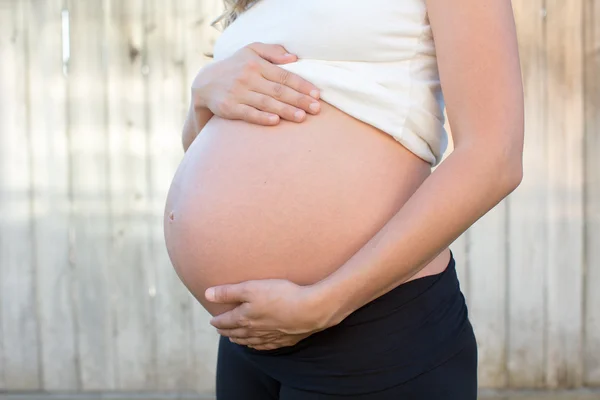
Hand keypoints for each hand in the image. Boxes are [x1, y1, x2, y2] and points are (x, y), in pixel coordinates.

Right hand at [193, 42, 320, 125]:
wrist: (204, 84)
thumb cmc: (235, 67)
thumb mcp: (250, 51)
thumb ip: (272, 51)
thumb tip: (294, 57)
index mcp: (256, 64)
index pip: (284, 76)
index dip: (302, 85)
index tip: (316, 94)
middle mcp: (248, 77)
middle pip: (278, 90)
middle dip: (299, 100)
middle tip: (316, 109)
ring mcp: (238, 93)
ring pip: (266, 102)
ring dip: (285, 110)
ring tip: (302, 117)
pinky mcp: (229, 107)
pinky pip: (248, 113)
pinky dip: (261, 117)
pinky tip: (275, 121)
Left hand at [205, 279, 331, 349]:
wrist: (308, 310)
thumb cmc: (280, 295)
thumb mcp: (250, 288)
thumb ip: (228, 292)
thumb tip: (207, 294)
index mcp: (244, 318)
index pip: (225, 321)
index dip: (217, 321)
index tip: (212, 320)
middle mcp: (254, 330)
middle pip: (235, 333)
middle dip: (225, 331)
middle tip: (220, 329)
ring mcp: (269, 336)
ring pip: (249, 341)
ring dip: (239, 340)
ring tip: (234, 339)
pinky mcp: (283, 339)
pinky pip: (265, 345)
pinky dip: (257, 346)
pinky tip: (257, 345)